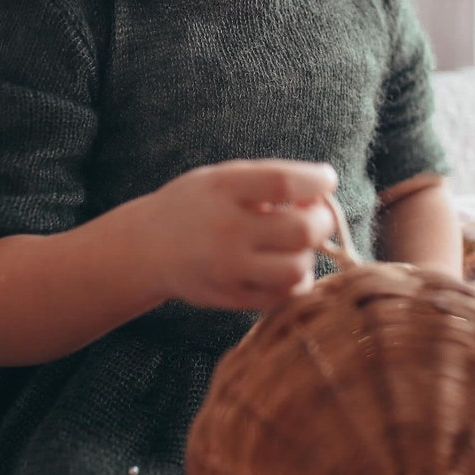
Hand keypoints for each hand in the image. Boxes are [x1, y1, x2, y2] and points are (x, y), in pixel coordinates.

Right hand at [145, 159, 338, 310]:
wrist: (147, 247)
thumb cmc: (197, 204)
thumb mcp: (223, 177)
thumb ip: (269, 180)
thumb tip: (323, 193)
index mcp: (223, 189)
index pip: (284, 183)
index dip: (317, 180)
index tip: (327, 179)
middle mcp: (225, 230)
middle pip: (301, 231)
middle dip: (322, 221)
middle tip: (316, 216)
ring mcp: (228, 269)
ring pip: (298, 269)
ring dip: (308, 254)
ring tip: (295, 245)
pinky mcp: (231, 298)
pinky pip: (284, 295)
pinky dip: (294, 280)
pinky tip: (282, 265)